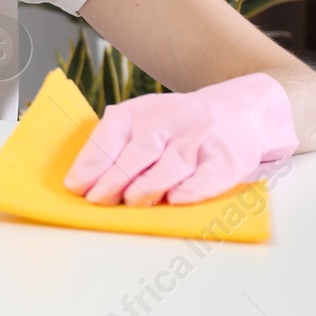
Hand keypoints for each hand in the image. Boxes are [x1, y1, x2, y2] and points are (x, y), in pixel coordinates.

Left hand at [62, 72, 297, 205]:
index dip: (92, 162)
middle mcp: (170, 121)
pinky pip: (208, 176)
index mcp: (141, 112)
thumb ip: (112, 149)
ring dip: (148, 187)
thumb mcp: (142, 124)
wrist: (238, 111)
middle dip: (115, 179)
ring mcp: (199, 139)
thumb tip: (80, 183)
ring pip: (170, 165)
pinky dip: (191, 190)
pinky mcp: (227, 158)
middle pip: (138, 152)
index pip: (111, 134)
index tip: (76, 186)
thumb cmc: (175, 128)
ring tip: (131, 203)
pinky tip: (175, 200)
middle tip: (98, 201)